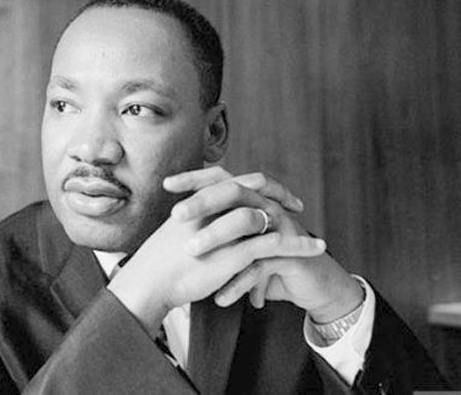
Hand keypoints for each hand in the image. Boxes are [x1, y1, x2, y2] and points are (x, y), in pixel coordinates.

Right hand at [107, 167, 326, 334]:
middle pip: (254, 189)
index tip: (272, 193)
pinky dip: (297, 245)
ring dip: (294, 225)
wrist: (149, 281)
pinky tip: (313, 249)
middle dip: (278, 193)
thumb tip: (208, 218)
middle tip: (295, 203)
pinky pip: (273, 244)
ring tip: (312, 237)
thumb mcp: (178, 230)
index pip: (233, 181)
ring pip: (266, 215)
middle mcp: (213, 207)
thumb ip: (197, 219)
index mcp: (200, 199)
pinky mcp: (234, 251)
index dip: (256, 185)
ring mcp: (224, 228)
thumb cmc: (160, 261)